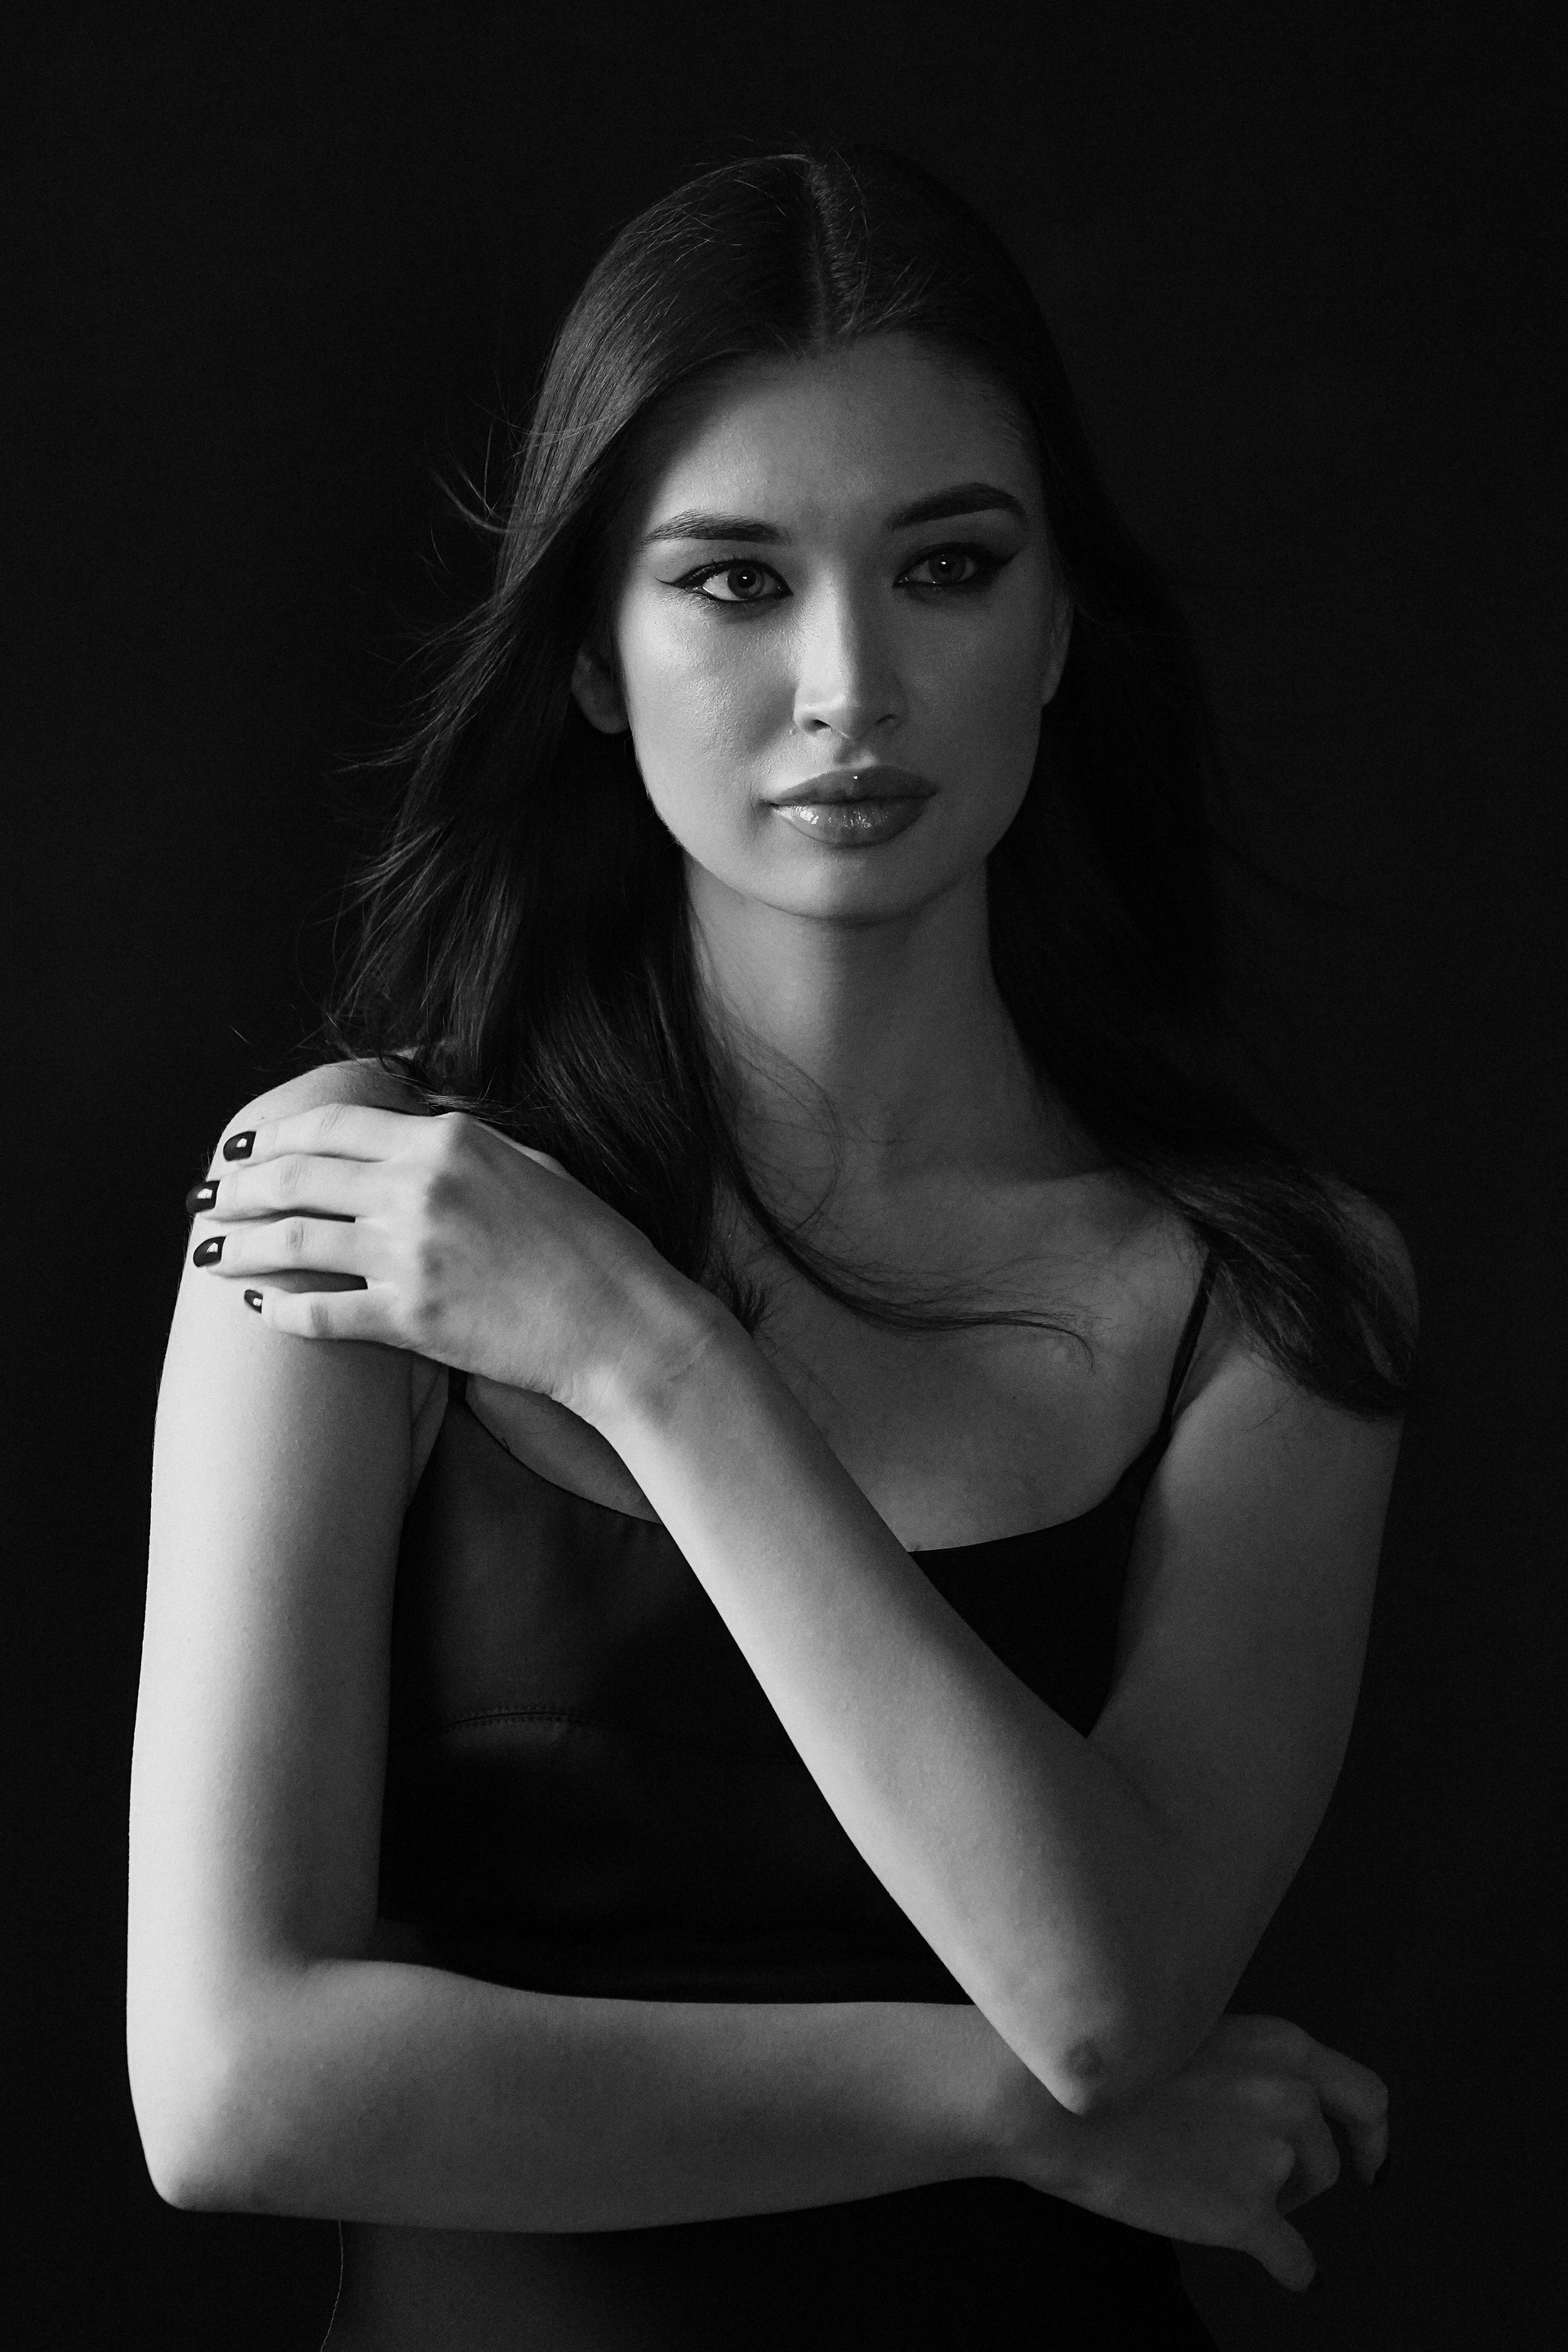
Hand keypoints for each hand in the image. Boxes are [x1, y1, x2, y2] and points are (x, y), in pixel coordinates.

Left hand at [186, 1103, 712, 1422]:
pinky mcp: (410, 1318)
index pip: (332, 1125)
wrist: (620, 1322)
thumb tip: (414, 1122)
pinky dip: (281, 1313)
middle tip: (205, 1198)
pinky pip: (321, 1313)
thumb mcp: (531, 1161)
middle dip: (237, 1187)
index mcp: (446, 1140)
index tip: (245, 1151)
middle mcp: (418, 1188)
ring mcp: (410, 1254)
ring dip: (236, 1248)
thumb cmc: (590, 1243)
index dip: (275, 1137)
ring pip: (291, 1243)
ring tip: (206, 1254)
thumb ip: (462, 1139)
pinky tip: (259, 1312)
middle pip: (295, 1177)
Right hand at [995, 2013, 1387, 2291]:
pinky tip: (1287, 2273)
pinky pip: (1295, 2260)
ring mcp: (1271, 2158)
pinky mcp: (1245, 2215)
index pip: (1366, 2095)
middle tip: (1244, 2171)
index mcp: (1283, 2046)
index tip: (1369, 2160)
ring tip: (1208, 2186)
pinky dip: (1293, 2269)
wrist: (1049, 2097)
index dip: (1373, 2134)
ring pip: (1302, 2202)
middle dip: (1297, 2173)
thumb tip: (1272, 2101)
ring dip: (1274, 2204)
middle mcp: (1291, 2099)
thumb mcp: (1198, 2026)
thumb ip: (1250, 2061)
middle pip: (1325, 2158)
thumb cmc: (1108, 2055)